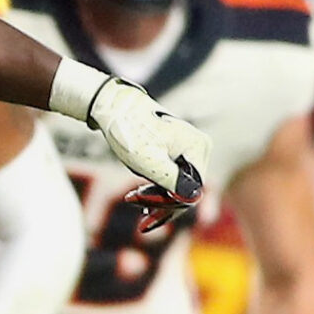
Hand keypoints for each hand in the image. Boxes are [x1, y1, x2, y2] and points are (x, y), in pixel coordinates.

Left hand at [82, 77, 209, 226]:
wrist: (113, 106)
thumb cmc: (129, 131)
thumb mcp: (149, 161)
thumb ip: (172, 181)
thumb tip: (193, 197)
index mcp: (197, 148)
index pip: (192, 190)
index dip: (169, 203)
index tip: (142, 207)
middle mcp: (199, 147)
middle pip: (187, 188)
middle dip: (161, 202)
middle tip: (132, 202)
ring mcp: (189, 147)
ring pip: (179, 184)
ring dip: (156, 196)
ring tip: (132, 198)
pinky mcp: (178, 149)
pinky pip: (173, 175)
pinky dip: (157, 186)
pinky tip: (140, 195)